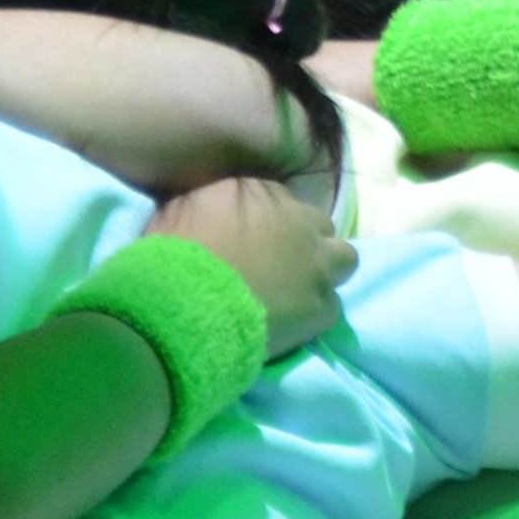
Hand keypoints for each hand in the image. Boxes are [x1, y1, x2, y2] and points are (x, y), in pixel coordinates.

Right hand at [144, 175, 356, 363]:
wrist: (185, 305)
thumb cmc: (174, 256)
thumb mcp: (183, 209)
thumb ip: (213, 205)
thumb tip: (219, 214)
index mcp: (262, 192)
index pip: (283, 202)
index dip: (273, 226)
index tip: (258, 245)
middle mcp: (299, 220)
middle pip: (320, 227)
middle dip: (307, 244)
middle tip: (282, 268)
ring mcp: (317, 263)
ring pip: (344, 260)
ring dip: (324, 273)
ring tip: (297, 295)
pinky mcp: (322, 305)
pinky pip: (331, 307)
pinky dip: (314, 315)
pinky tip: (290, 325)